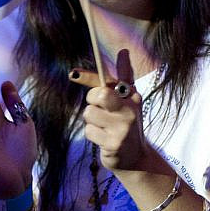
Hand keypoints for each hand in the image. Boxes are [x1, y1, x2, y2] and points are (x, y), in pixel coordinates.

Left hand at [76, 50, 151, 172]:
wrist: (136, 159)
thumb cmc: (126, 124)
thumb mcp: (127, 101)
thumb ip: (122, 77)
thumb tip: (124, 51)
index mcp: (133, 97)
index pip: (111, 81)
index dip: (91, 77)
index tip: (73, 73)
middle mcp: (130, 110)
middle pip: (99, 95)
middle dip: (92, 100)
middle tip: (99, 108)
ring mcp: (123, 128)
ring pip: (90, 114)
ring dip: (92, 121)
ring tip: (104, 127)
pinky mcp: (113, 144)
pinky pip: (89, 131)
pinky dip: (93, 135)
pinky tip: (104, 139)